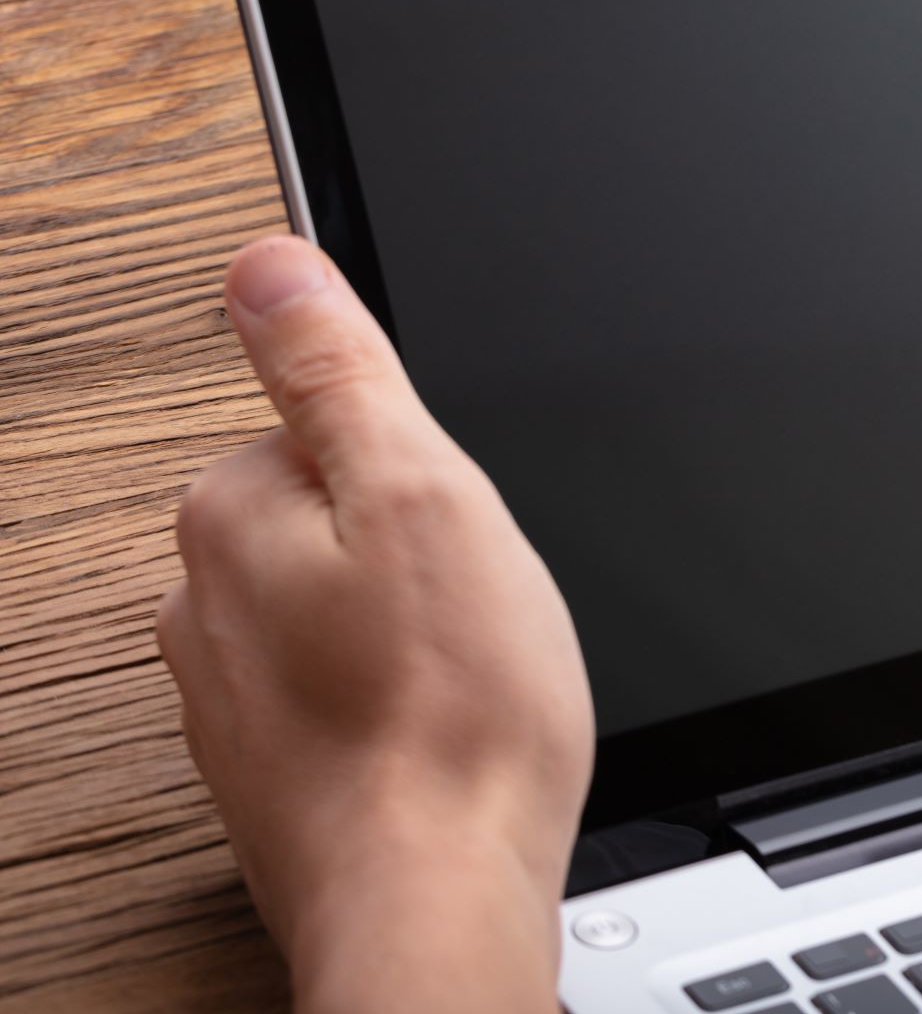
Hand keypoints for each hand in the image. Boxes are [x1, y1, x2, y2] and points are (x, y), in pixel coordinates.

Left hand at [156, 236, 591, 1011]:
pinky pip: (348, 687)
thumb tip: (263, 262)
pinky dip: (400, 696)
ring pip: (348, 605)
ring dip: (412, 626)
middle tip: (478, 600)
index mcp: (233, 512)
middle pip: (340, 512)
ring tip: (470, 671)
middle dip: (420, 544)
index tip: (463, 522)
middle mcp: (204, 602)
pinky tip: (450, 726)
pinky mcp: (273, 763)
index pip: (333, 424)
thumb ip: (336, 368)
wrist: (436, 897)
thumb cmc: (451, 714)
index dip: (426, 465)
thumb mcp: (421, 491)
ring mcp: (233, 692)